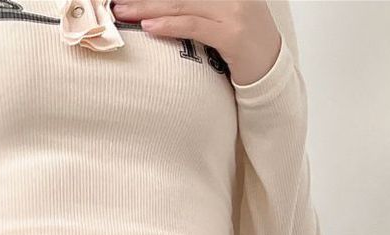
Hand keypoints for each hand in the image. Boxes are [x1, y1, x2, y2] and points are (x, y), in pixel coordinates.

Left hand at [110, 0, 281, 86]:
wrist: (271, 72)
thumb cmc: (242, 45)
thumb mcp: (222, 15)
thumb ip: (198, 7)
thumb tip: (164, 7)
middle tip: (118, 2)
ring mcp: (234, 11)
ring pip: (182, 5)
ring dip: (148, 8)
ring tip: (124, 12)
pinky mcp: (232, 35)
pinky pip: (194, 27)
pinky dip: (169, 25)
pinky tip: (149, 26)